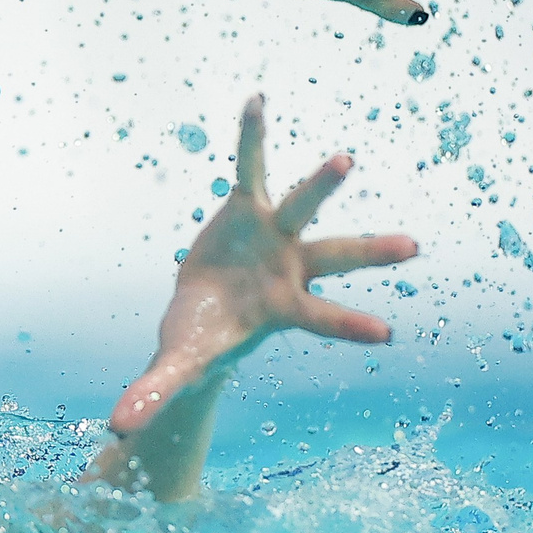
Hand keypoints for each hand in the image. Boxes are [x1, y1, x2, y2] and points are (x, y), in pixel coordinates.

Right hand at [109, 96, 416, 436]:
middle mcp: (290, 268)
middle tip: (414, 248)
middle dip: (370, 253)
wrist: (201, 306)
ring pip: (302, 205)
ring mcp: (273, 233)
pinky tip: (256, 100)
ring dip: (323, 184)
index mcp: (281, 310)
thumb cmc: (201, 340)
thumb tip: (119, 431)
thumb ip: (155, 392)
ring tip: (348, 159)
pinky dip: (251, 137)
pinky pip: (249, 165)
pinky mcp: (245, 205)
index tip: (389, 334)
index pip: (321, 320)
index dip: (349, 326)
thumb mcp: (179, 365)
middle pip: (334, 258)